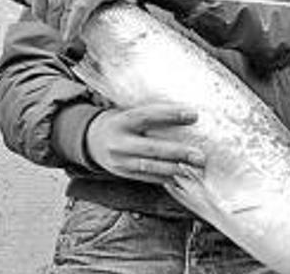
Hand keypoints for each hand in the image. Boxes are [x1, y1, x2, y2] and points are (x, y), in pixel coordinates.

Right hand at [86, 103, 204, 184]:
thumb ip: (149, 113)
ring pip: (150, 167)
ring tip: (195, 169)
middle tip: (199, 155)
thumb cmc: (119, 122)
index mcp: (121, 121)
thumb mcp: (127, 111)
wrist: (90, 140)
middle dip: (178, 152)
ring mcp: (120, 161)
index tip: (193, 115)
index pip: (147, 116)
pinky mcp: (123, 174)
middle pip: (151, 148)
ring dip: (175, 169)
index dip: (170, 115)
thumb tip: (184, 112)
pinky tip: (182, 177)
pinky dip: (166, 178)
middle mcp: (119, 142)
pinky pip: (147, 178)